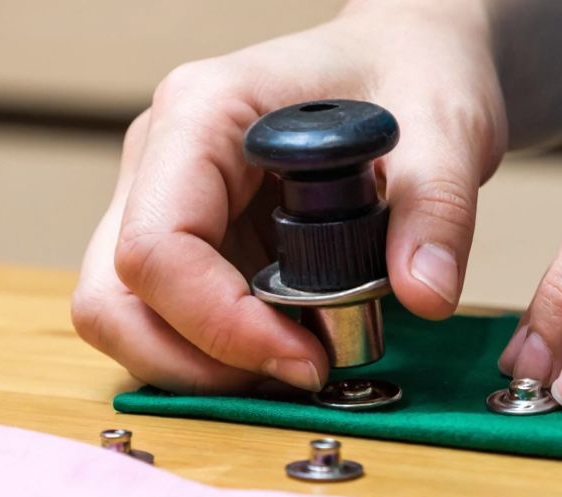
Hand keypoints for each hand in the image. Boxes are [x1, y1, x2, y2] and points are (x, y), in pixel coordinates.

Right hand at [72, 5, 505, 393]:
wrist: (405, 60)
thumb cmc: (409, 72)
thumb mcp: (447, 129)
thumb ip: (438, 212)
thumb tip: (425, 295)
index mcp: (202, 115)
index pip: (157, 248)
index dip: (221, 325)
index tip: (307, 358)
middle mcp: (162, 159)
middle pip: (114, 295)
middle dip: (196, 361)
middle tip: (296, 372)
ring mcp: (168, 202)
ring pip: (128, 316)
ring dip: (204, 365)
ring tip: (300, 361)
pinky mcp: (194, 241)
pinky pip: (172, 318)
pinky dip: (221, 354)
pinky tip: (295, 344)